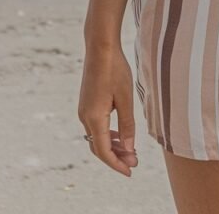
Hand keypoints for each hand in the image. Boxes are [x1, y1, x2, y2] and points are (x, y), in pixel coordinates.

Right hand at [78, 45, 137, 176]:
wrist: (100, 47)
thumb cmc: (115, 70)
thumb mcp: (126, 98)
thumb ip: (127, 124)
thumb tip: (129, 148)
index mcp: (94, 117)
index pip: (103, 151)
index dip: (117, 164)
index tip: (130, 171)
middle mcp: (85, 117)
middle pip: (99, 147)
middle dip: (116, 157)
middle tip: (134, 162)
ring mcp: (84, 110)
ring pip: (97, 137)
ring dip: (112, 146)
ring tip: (130, 150)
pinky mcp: (86, 104)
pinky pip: (96, 126)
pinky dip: (108, 134)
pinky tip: (120, 134)